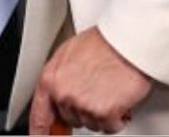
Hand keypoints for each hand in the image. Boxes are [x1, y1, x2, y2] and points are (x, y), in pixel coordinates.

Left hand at [28, 27, 152, 134]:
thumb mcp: (69, 54)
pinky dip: (117, 117)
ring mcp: (83, 105)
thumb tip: (56, 96)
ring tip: (109, 88)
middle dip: (84, 109)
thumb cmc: (104, 43)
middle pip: (70, 119)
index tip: (42, 136)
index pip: (39, 116)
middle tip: (97, 90)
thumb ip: (59, 78)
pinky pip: (109, 127)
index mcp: (51, 79)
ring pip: (91, 124)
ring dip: (102, 112)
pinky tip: (119, 98)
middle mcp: (63, 94)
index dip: (41, 131)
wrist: (129, 42)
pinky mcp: (104, 113)